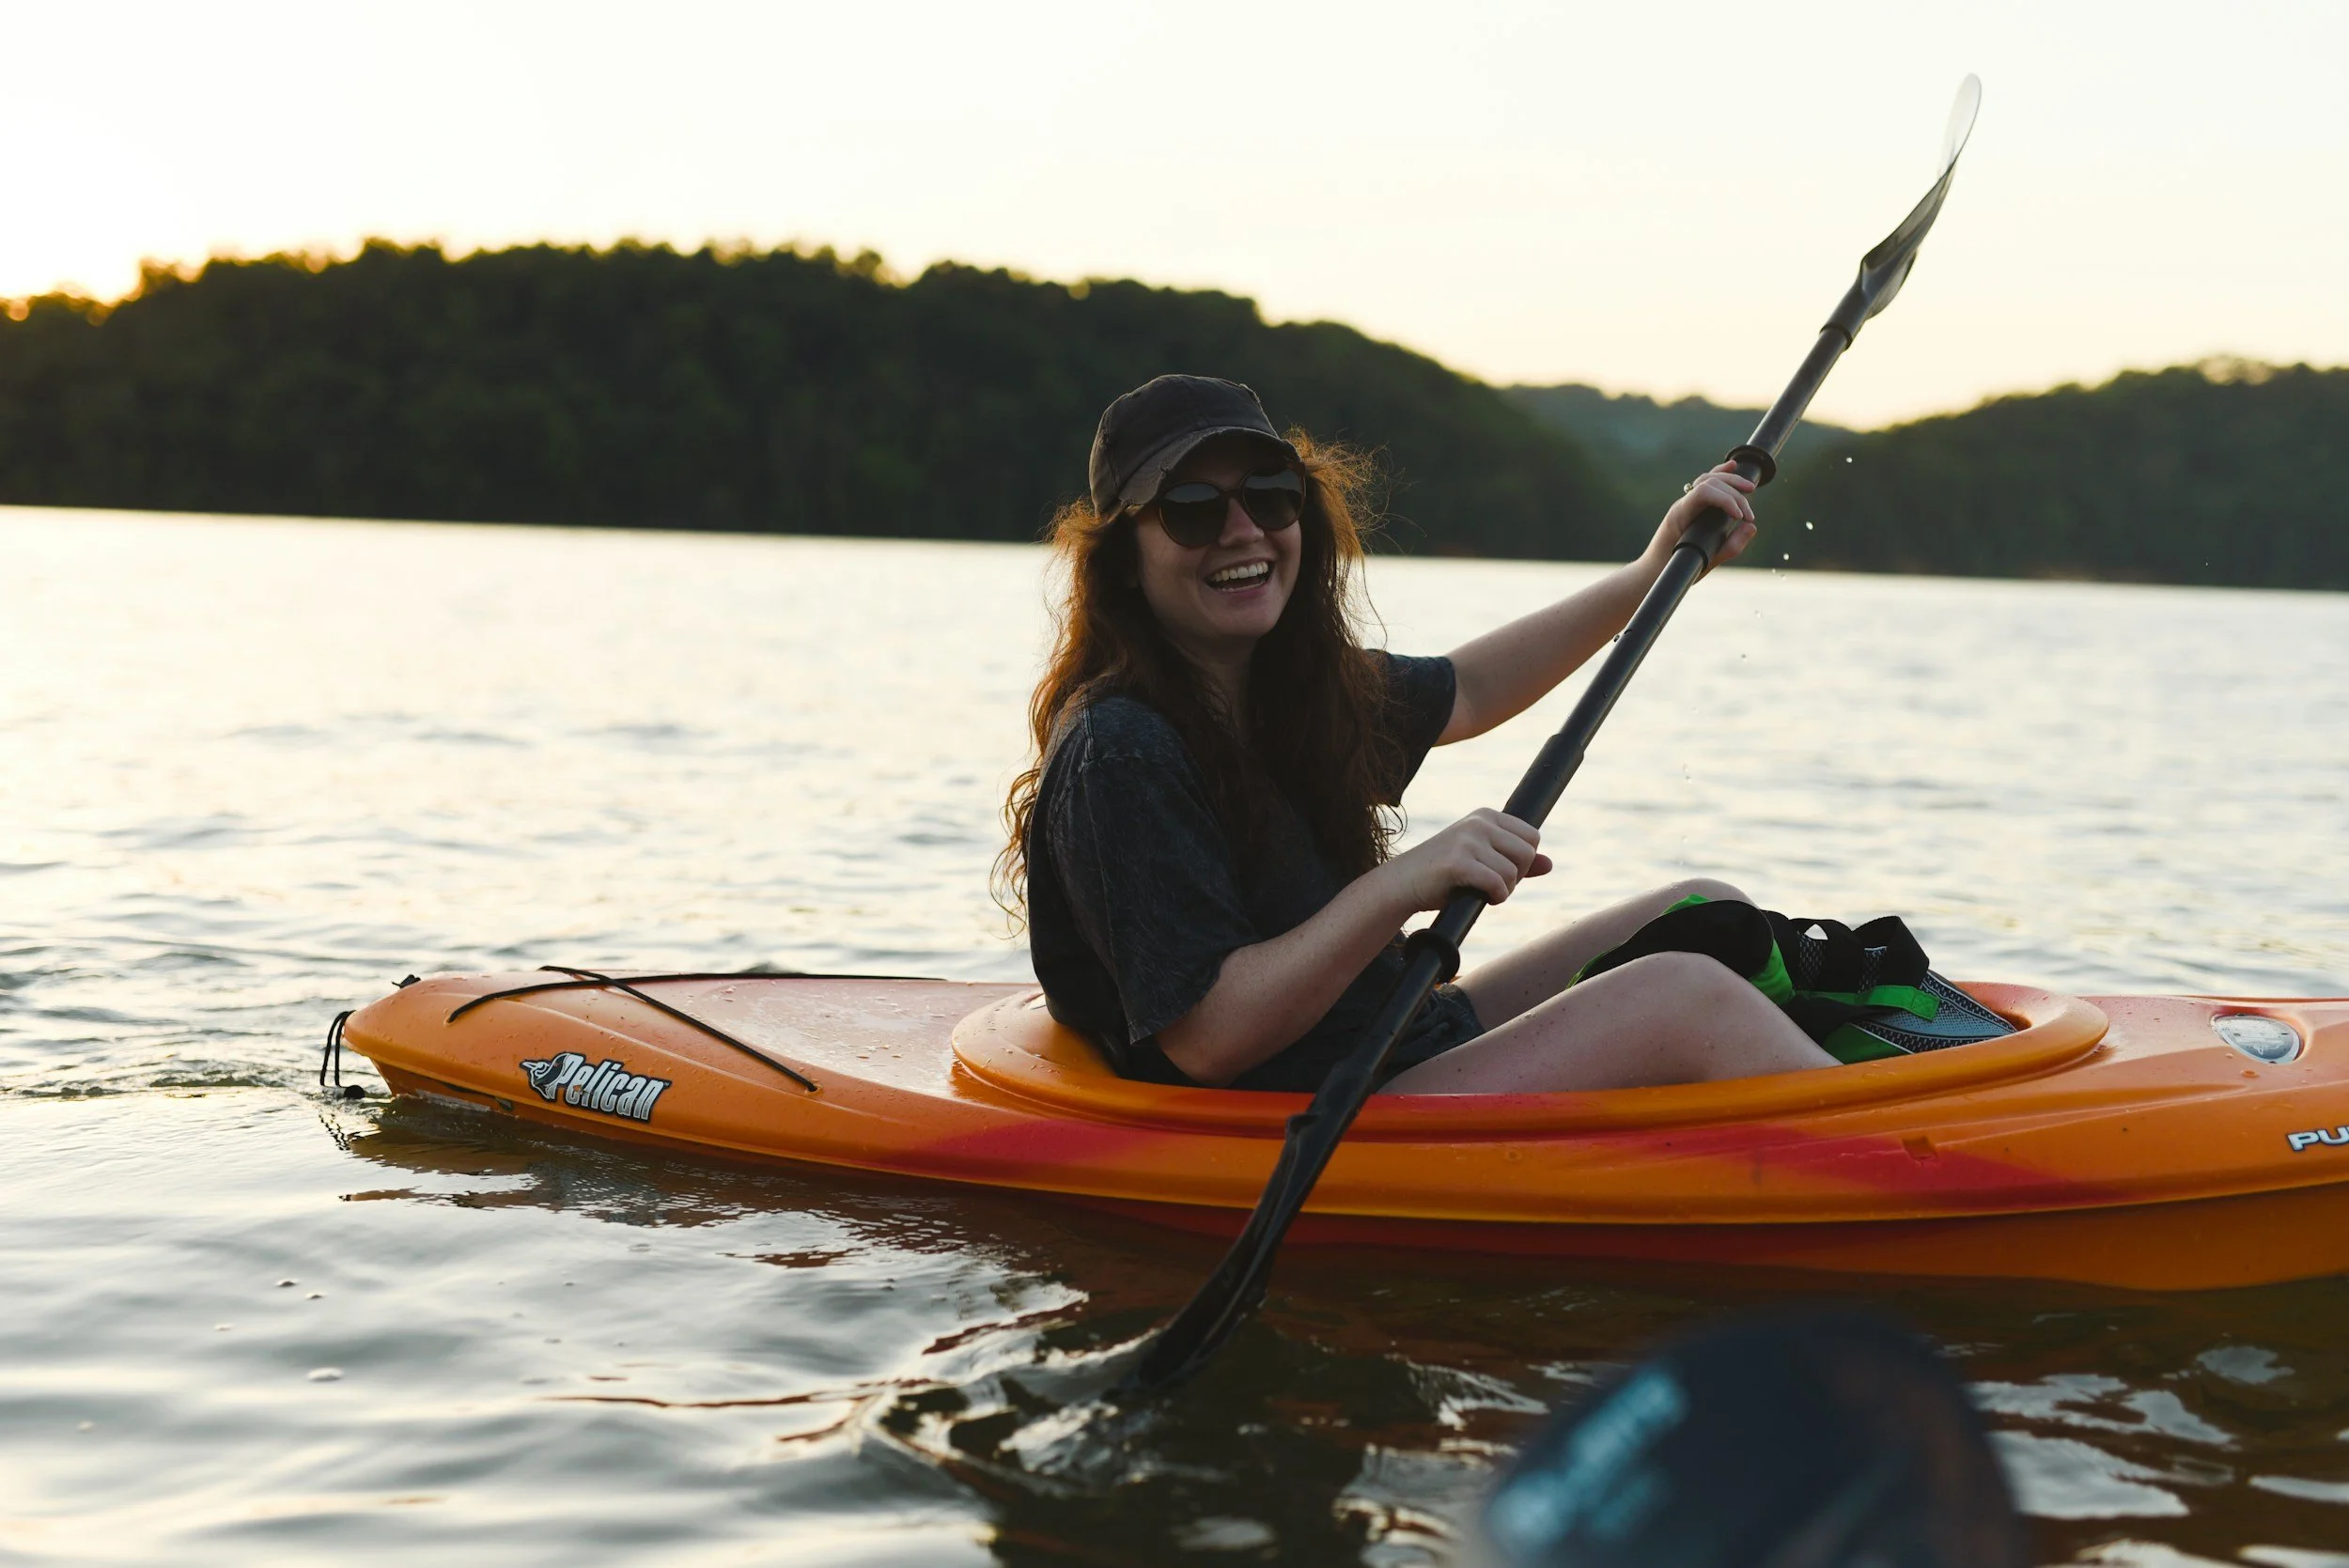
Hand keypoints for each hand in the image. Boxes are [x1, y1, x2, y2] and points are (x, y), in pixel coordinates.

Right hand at [1379, 808, 1551, 912]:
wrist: (1402, 883)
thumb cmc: (1443, 874)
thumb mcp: (1481, 861)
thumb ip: (1514, 860)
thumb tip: (1550, 864)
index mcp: (1486, 816)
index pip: (1532, 837)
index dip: (1523, 861)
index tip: (1500, 871)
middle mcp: (1478, 823)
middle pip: (1528, 852)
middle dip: (1517, 876)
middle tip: (1493, 884)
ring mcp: (1468, 840)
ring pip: (1514, 871)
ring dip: (1504, 890)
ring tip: (1482, 890)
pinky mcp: (1458, 861)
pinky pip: (1497, 883)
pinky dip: (1496, 897)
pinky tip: (1482, 898)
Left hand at [1647, 462, 1758, 569]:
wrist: (1652, 570)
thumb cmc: (1673, 568)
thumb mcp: (1704, 563)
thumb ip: (1729, 547)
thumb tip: (1751, 527)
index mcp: (1679, 515)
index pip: (1703, 492)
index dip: (1726, 500)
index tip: (1741, 517)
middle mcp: (1682, 505)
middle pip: (1710, 483)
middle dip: (1734, 494)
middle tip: (1749, 516)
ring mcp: (1685, 504)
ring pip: (1708, 480)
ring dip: (1730, 481)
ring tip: (1750, 489)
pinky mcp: (1692, 507)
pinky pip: (1706, 485)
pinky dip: (1721, 475)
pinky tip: (1733, 467)